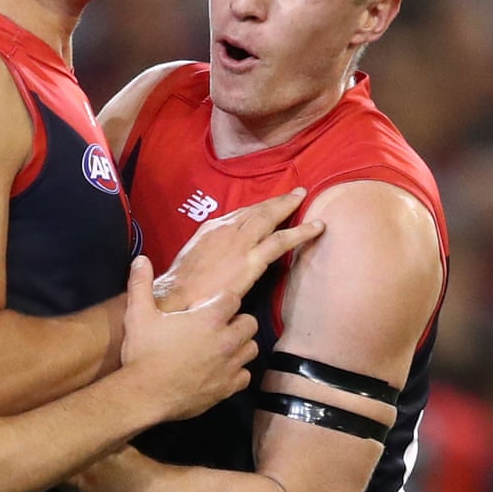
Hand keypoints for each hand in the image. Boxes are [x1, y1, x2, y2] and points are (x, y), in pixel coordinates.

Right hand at [119, 256, 258, 420]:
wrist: (144, 395)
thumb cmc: (142, 353)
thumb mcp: (137, 314)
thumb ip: (141, 283)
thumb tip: (140, 260)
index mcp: (209, 318)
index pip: (233, 298)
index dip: (221, 300)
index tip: (206, 306)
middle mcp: (226, 341)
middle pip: (249, 322)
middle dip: (235, 321)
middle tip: (215, 326)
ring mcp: (229, 366)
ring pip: (251, 348)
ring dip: (239, 345)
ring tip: (220, 346)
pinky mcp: (227, 388)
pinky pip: (244, 376)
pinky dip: (236, 372)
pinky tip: (219, 370)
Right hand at [155, 188, 323, 313]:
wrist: (176, 298)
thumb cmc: (180, 286)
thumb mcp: (191, 258)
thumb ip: (209, 250)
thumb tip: (219, 254)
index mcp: (211, 229)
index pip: (240, 213)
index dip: (258, 208)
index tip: (270, 205)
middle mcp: (227, 230)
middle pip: (257, 210)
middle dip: (277, 201)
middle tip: (296, 193)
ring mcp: (240, 243)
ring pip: (270, 219)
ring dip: (289, 208)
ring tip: (305, 200)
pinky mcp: (251, 261)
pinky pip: (281, 242)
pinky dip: (301, 232)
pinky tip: (316, 228)